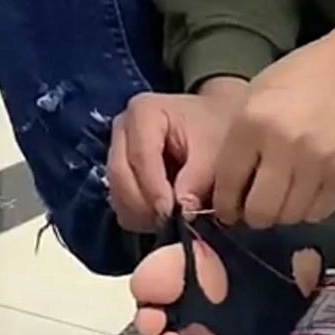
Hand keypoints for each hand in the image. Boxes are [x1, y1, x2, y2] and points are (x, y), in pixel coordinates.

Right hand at [107, 78, 247, 231]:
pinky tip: (164, 216)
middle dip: (144, 204)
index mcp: (143, 112)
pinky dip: (140, 216)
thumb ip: (199, 178)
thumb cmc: (217, 132)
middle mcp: (122, 129)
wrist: (217, 128)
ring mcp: (116, 152)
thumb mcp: (217, 151)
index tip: (172, 212)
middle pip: (120, 175)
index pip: (140, 155)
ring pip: (116, 194)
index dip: (153, 188)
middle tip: (170, 222)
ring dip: (141, 213)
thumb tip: (183, 210)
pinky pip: (120, 204)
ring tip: (171, 220)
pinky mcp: (120, 175)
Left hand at [212, 14, 334, 228]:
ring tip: (282, 199)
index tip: (227, 210)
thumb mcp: (253, 99)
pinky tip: (306, 193)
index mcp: (252, 123)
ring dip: (281, 214)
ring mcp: (318, 161)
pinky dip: (308, 210)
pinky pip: (319, 212)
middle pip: (260, 210)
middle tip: (255, 209)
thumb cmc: (297, 80)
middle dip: (252, 216)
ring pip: (289, 216)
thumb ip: (237, 142)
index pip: (228, 184)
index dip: (224, 205)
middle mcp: (284, 145)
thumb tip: (226, 190)